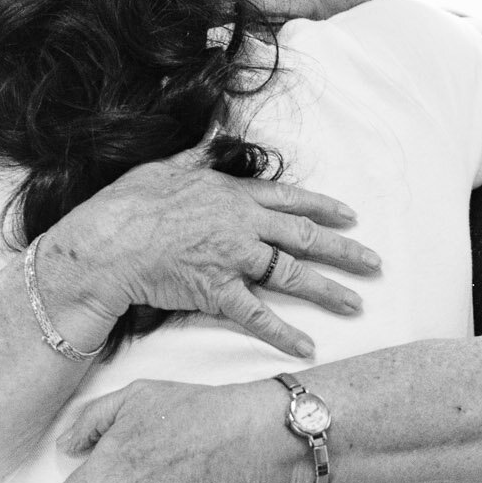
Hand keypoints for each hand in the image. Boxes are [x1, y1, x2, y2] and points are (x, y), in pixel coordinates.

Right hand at [40, 144, 379, 358]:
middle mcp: (243, 225)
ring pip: (292, 275)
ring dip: (328, 291)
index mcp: (233, 194)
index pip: (291, 199)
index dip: (324, 208)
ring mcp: (234, 259)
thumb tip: (214, 135)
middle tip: (373, 263)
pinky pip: (258, 316)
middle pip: (304, 237)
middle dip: (344, 251)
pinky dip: (283, 333)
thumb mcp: (167, 167)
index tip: (350, 216)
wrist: (108, 243)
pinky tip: (308, 347)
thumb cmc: (130, 204)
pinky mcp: (218, 292)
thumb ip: (198, 155)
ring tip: (356, 304)